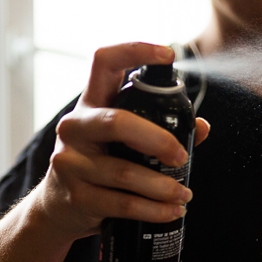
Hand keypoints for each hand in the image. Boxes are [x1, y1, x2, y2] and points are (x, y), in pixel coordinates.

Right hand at [33, 42, 211, 239]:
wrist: (59, 208)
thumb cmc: (102, 165)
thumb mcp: (124, 142)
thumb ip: (163, 130)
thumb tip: (202, 127)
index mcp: (91, 105)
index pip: (104, 63)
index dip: (134, 51)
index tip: (167, 54)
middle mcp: (75, 128)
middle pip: (118, 122)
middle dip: (159, 140)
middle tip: (181, 156)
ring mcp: (71, 162)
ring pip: (126, 172)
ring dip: (163, 187)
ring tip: (184, 195)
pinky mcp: (76, 196)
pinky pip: (123, 203)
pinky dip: (154, 210)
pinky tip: (171, 211)